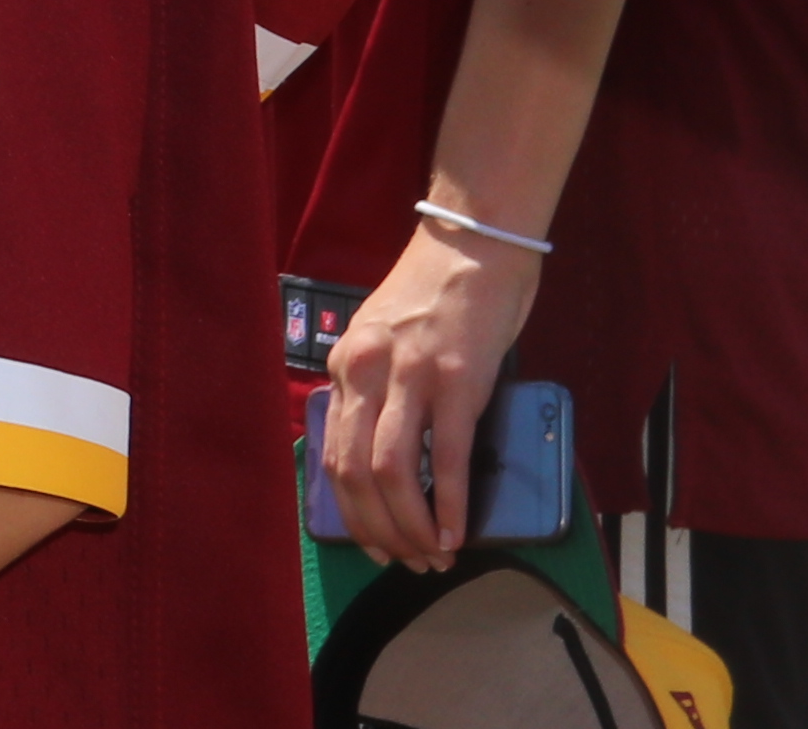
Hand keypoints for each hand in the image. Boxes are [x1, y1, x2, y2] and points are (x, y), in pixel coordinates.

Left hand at [318, 215, 544, 569]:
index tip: (375, 543)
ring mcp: (410, 376)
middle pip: (354, 471)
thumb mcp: (384, 340)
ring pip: (391, 470)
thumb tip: (387, 453)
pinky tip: (457, 533)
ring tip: (435, 557)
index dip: (351, 509)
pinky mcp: (458, 381)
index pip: (333, 452)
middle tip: (407, 562)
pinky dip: (449, 503)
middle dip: (379, 529)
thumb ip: (378, 388)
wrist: (474, 244)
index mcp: (345, 365)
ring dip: (412, 526)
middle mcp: (366, 371)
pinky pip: (445, 455)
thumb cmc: (436, 295)